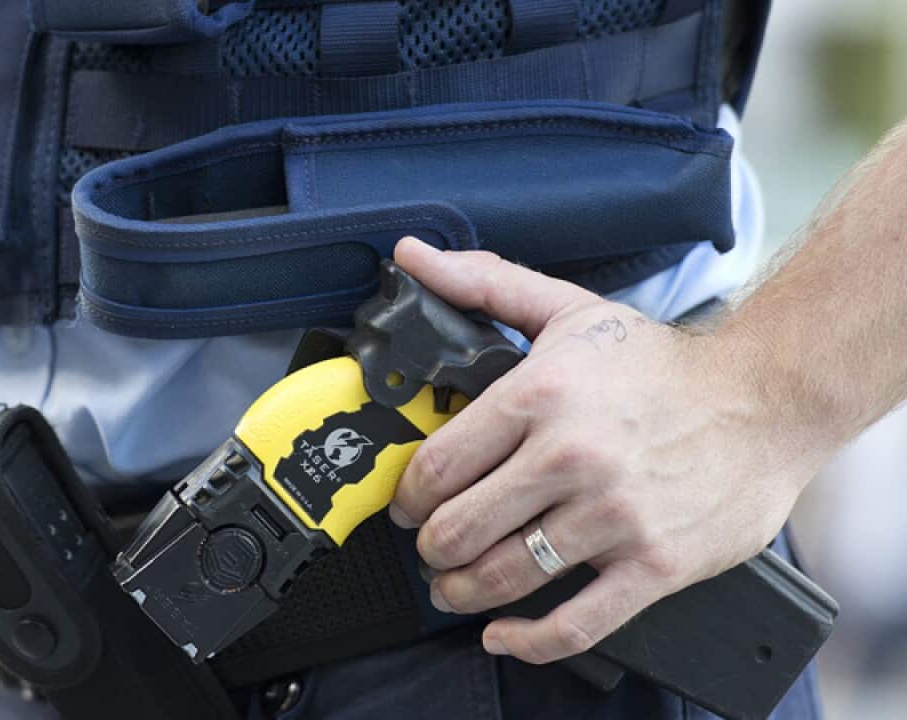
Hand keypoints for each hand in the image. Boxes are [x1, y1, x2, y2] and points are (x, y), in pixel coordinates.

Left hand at [387, 238, 829, 665]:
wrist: (768, 398)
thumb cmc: (662, 364)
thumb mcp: (567, 310)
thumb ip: (483, 285)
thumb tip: (413, 258)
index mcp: (541, 395)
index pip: (438, 466)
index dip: (408, 496)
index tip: (408, 505)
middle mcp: (572, 457)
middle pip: (460, 528)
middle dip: (430, 548)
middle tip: (429, 549)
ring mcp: (614, 515)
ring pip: (505, 577)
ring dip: (462, 591)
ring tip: (454, 586)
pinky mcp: (654, 564)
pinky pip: (576, 623)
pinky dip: (527, 639)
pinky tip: (503, 633)